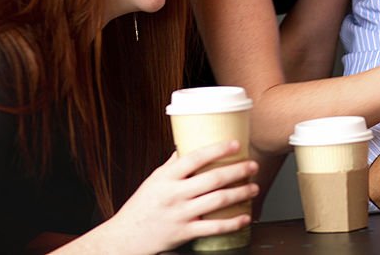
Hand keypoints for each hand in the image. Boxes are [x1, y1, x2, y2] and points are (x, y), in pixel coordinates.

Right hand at [106, 140, 258, 254]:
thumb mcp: (155, 179)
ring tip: (254, 188)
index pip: (195, 158)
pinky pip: (214, 228)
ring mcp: (180, 214)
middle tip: (253, 166)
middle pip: (212, 179)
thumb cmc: (142, 205)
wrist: (126, 237)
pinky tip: (245, 217)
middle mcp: (174, 194)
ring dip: (240, 194)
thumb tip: (189, 143)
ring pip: (217, 201)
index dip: (217, 149)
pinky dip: (233, 223)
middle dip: (237, 171)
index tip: (236, 143)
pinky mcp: (185, 233)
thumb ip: (174, 164)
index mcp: (167, 177)